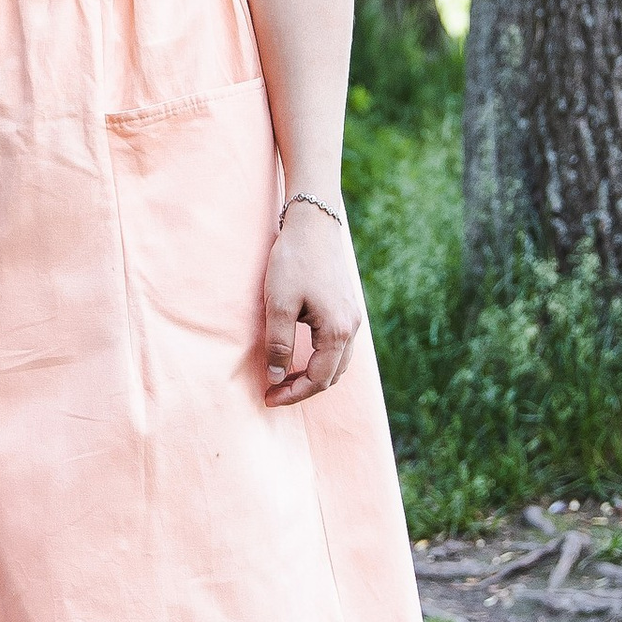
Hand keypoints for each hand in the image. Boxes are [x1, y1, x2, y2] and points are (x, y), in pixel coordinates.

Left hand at [263, 202, 363, 403]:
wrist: (313, 223)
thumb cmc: (293, 261)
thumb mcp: (278, 304)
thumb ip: (279, 344)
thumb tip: (277, 377)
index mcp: (337, 332)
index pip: (317, 379)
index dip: (292, 394)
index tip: (269, 398)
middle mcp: (351, 328)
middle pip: (331, 376)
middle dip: (303, 388)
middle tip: (275, 391)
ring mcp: (353, 317)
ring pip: (338, 362)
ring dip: (314, 374)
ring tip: (286, 377)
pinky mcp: (347, 307)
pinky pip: (339, 346)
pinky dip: (322, 359)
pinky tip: (302, 354)